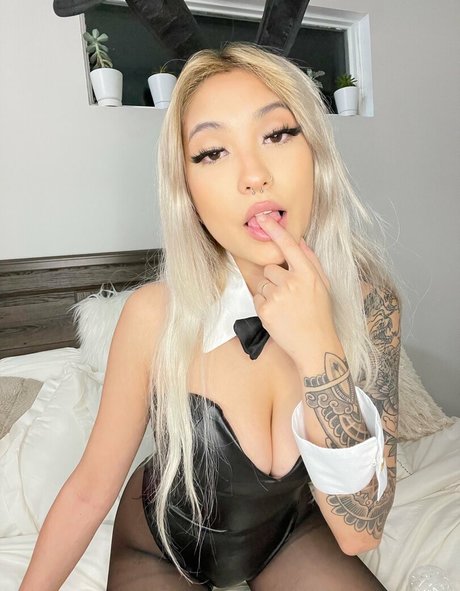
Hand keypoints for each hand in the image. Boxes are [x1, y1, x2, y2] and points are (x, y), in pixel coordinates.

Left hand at [254, 214, 339, 367]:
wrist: (315, 345)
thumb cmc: (320, 315)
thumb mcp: (323, 285)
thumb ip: (311, 262)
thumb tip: (300, 242)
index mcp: (307, 274)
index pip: (288, 245)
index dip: (274, 230)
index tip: (263, 218)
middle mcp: (292, 282)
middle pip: (270, 267)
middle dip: (275, 278)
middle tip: (289, 295)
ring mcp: (277, 296)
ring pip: (262, 283)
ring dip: (269, 292)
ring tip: (285, 307)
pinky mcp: (265, 309)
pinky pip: (256, 298)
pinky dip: (264, 305)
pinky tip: (278, 314)